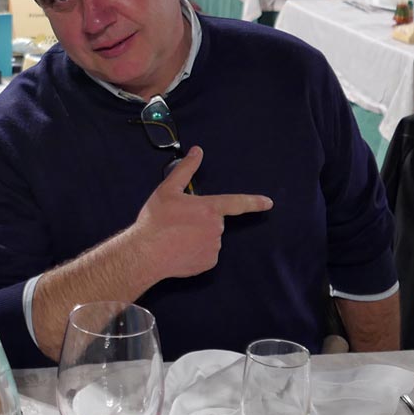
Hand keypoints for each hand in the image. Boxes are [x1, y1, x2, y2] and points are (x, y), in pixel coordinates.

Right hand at [132, 146, 272, 278]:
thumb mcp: (167, 189)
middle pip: (214, 221)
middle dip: (201, 220)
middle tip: (179, 223)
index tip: (268, 203)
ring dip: (197, 236)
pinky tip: (180, 250)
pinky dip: (196, 252)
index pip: (237, 202)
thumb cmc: (155, 221)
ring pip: (210, 238)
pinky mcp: (208, 263)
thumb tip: (198, 151)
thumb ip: (186, 169)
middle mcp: (216, 228)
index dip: (254, 202)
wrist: (144, 254)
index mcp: (209, 208)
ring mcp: (213, 247)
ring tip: (176, 237)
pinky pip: (206, 254)